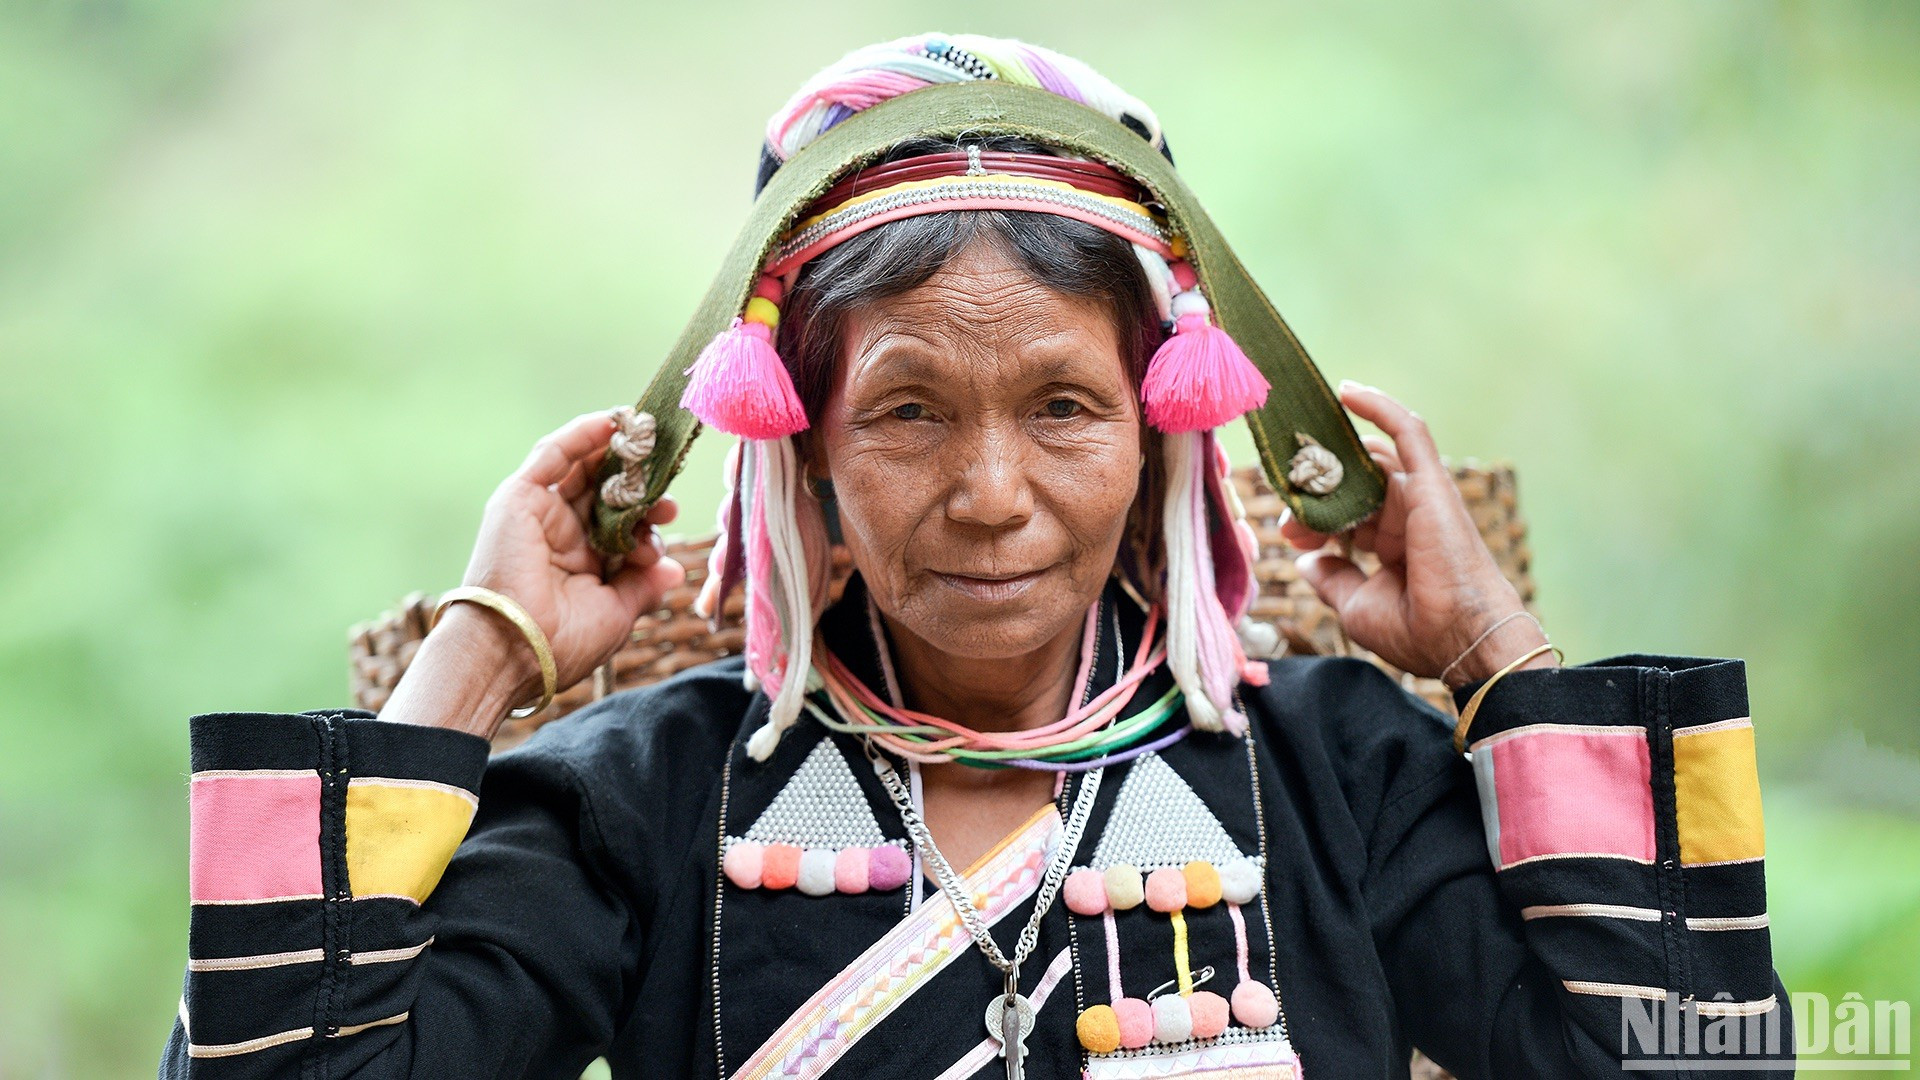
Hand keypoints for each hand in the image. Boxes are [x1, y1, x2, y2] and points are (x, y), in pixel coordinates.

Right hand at [458, 409, 685, 699]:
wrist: (514, 647)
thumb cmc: (563, 642)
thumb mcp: (617, 613)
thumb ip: (644, 585)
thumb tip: (675, 569)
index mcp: (581, 564)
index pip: (619, 525)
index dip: (646, 514)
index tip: (671, 512)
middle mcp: (560, 535)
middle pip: (603, 494)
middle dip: (637, 484)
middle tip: (664, 481)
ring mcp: (540, 514)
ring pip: (580, 470)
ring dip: (613, 452)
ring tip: (645, 435)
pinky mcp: (519, 498)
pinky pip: (552, 455)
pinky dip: (580, 436)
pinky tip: (611, 421)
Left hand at [1281, 382, 1554, 687]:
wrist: (1462, 637)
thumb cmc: (1418, 629)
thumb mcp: (1358, 606)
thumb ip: (1332, 580)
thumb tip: (1306, 563)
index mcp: (1394, 544)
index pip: (1346, 514)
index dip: (1312, 518)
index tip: (1289, 534)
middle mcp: (1408, 515)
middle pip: (1352, 484)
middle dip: (1315, 495)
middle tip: (1290, 511)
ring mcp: (1421, 495)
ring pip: (1369, 459)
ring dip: (1332, 463)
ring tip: (1304, 467)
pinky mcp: (1431, 481)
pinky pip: (1408, 431)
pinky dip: (1380, 407)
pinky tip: (1346, 392)